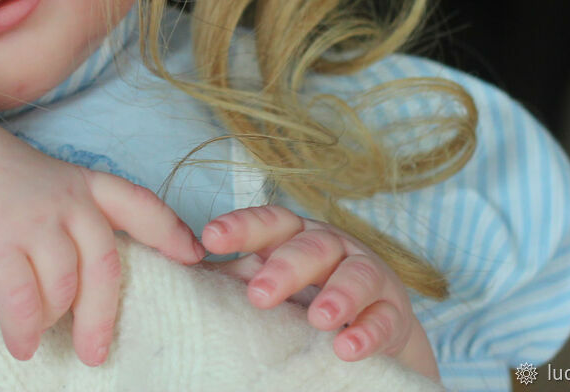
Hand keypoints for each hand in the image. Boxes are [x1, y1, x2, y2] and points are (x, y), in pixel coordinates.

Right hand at [0, 105, 205, 366]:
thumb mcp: (35, 179)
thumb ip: (64, 211)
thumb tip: (78, 270)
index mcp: (81, 182)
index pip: (139, 204)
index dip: (169, 231)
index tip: (194, 255)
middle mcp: (66, 198)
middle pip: (105, 266)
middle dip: (104, 315)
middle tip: (98, 353)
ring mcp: (35, 216)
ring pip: (64, 287)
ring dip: (52, 320)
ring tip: (37, 338)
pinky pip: (22, 298)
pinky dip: (22, 328)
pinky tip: (18, 345)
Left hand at [201, 205, 438, 380]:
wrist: (370, 326)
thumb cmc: (303, 297)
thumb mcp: (268, 283)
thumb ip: (231, 278)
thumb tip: (175, 271)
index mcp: (295, 236)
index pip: (269, 222)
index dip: (242, 227)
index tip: (210, 239)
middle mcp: (333, 247)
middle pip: (310, 247)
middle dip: (285, 269)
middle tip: (259, 295)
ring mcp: (368, 275)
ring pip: (356, 275)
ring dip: (338, 296)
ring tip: (318, 319)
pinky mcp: (394, 312)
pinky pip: (385, 319)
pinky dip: (368, 333)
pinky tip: (348, 348)